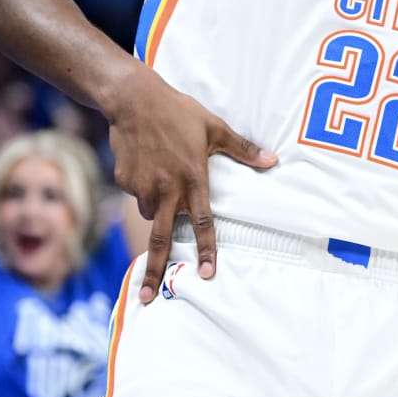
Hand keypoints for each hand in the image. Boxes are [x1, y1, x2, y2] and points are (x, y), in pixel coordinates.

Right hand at [106, 66, 274, 302]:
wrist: (133, 99)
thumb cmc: (178, 112)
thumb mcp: (215, 127)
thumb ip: (242, 149)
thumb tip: (272, 160)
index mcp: (192, 179)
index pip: (203, 223)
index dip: (207, 249)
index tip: (208, 274)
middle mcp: (167, 189)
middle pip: (162, 239)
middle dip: (154, 271)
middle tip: (148, 297)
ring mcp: (142, 186)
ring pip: (151, 212)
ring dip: (157, 209)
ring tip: (159, 176)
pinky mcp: (125, 180)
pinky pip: (136, 192)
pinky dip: (141, 186)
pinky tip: (144, 161)